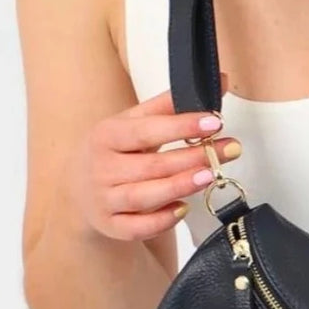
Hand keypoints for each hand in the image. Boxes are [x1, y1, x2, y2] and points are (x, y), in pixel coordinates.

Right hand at [63, 73, 239, 240]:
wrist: (78, 189)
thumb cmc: (115, 150)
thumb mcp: (134, 123)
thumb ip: (173, 104)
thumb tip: (220, 80)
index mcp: (107, 135)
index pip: (147, 130)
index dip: (181, 126)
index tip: (214, 121)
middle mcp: (102, 168)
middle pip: (152, 165)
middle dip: (193, 158)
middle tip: (229, 149)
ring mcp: (104, 199)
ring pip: (144, 196)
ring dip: (179, 186)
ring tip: (210, 176)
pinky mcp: (111, 226)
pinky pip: (138, 228)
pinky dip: (161, 220)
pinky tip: (183, 208)